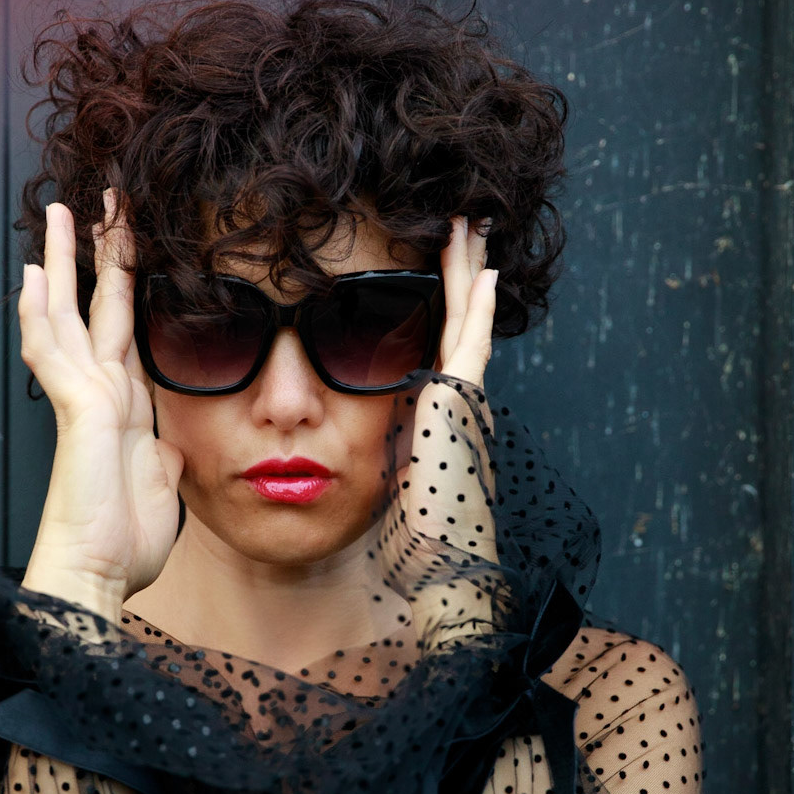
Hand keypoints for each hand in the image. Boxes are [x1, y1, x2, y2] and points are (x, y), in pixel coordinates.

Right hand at [19, 196, 183, 615]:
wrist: (98, 576)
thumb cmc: (123, 544)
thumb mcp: (161, 487)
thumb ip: (161, 454)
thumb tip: (166, 440)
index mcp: (124, 408)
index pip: (125, 329)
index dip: (126, 285)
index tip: (127, 245)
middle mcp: (100, 395)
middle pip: (95, 307)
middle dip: (96, 253)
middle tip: (94, 204)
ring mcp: (83, 400)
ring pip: (68, 314)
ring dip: (62, 262)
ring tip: (60, 213)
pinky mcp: (75, 411)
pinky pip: (53, 351)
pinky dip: (41, 312)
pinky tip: (34, 276)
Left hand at [390, 219, 501, 640]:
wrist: (435, 570)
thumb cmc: (403, 543)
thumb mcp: (374, 483)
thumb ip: (361, 451)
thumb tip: (313, 435)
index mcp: (434, 416)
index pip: (437, 342)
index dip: (437, 301)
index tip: (426, 265)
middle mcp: (455, 402)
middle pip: (456, 319)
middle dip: (456, 271)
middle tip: (459, 222)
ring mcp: (463, 402)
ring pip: (466, 318)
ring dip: (466, 270)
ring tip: (468, 223)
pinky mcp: (461, 407)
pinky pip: (471, 343)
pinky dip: (476, 306)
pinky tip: (480, 271)